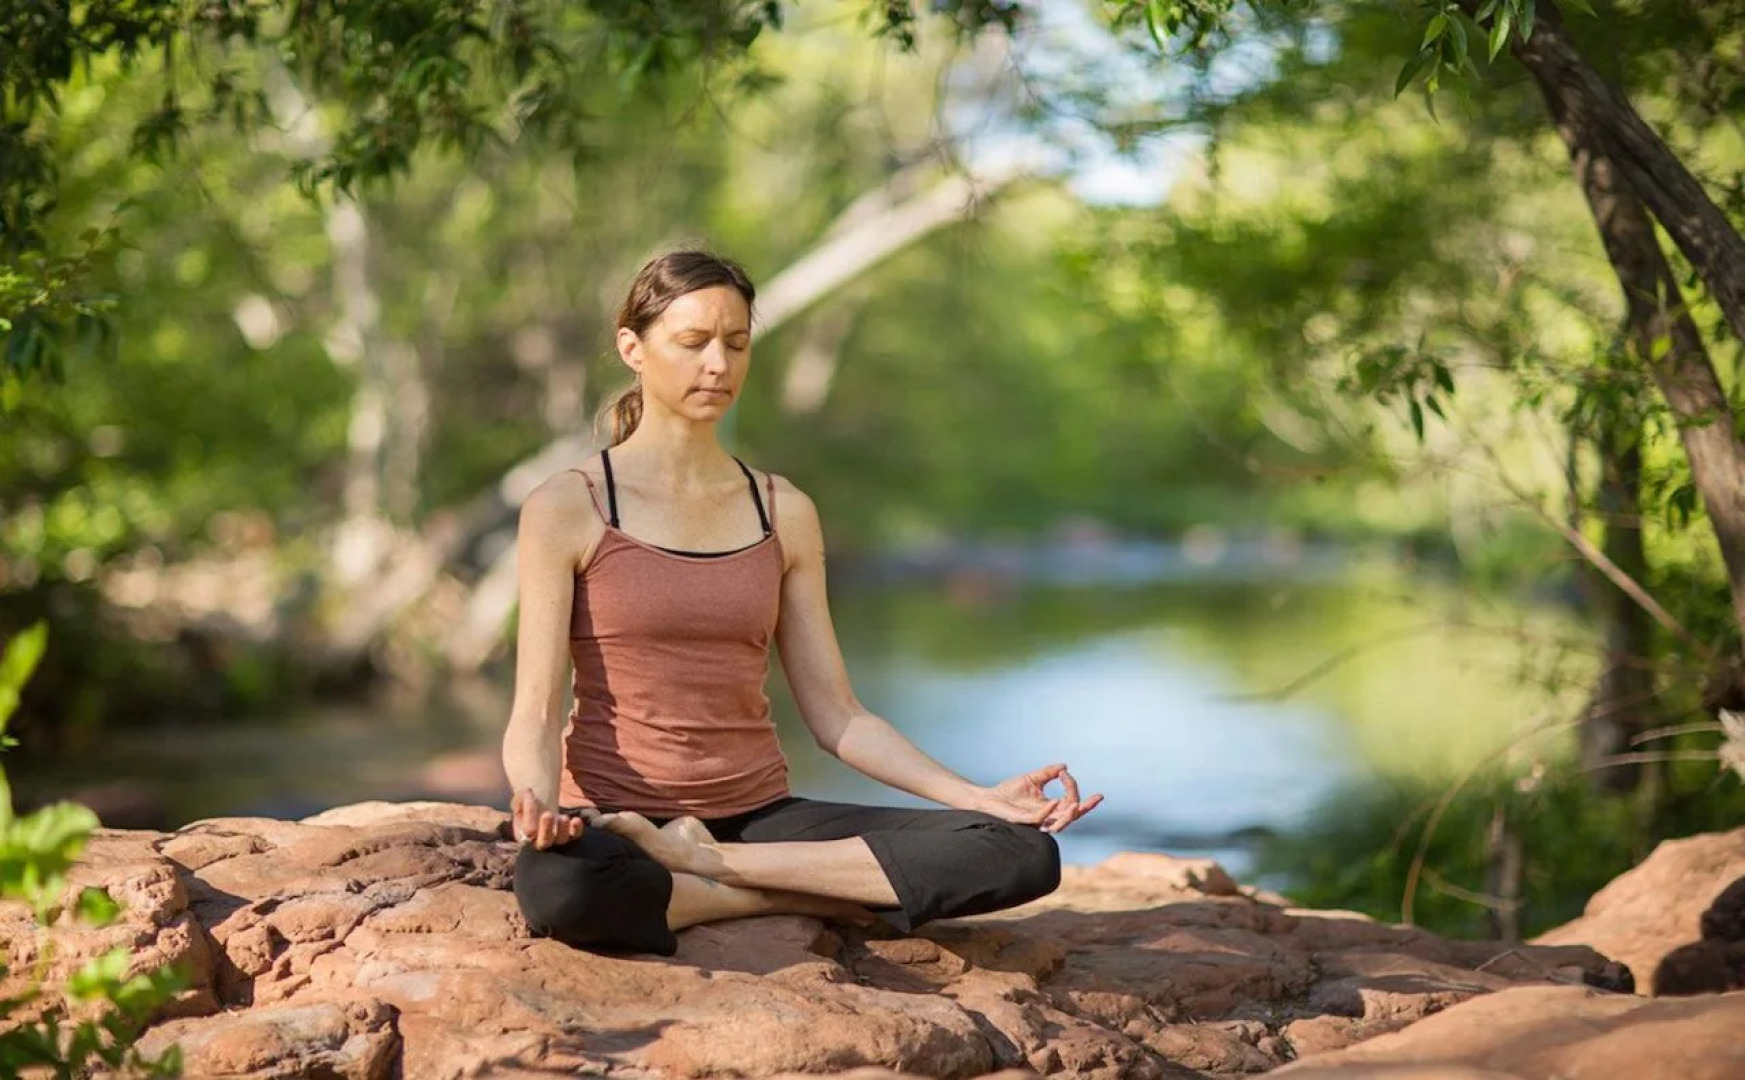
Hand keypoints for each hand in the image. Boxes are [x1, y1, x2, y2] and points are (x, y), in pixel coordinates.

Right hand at [511, 788, 586, 848]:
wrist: (541, 806)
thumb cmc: (528, 805)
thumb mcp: (520, 801)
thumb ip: (520, 799)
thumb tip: (527, 793)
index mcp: (524, 836)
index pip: (528, 830)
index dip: (529, 813)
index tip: (530, 794)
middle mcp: (540, 841)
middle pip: (544, 842)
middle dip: (546, 829)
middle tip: (547, 814)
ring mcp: (556, 839)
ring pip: (561, 840)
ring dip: (563, 829)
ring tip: (564, 817)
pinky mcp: (569, 834)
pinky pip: (575, 836)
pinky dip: (577, 829)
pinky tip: (576, 820)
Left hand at [979, 763, 1103, 833]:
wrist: (989, 798)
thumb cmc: (1009, 792)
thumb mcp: (1032, 779)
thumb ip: (1048, 773)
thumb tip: (1064, 766)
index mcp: (1050, 808)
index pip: (1069, 801)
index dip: (1072, 787)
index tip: (1066, 773)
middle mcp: (1047, 817)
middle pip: (1071, 816)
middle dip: (1085, 808)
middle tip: (1097, 798)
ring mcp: (1037, 821)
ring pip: (1059, 823)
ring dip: (1070, 814)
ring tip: (1077, 804)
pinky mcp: (1025, 822)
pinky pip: (1040, 820)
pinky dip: (1048, 811)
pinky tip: (1054, 801)